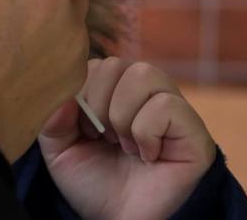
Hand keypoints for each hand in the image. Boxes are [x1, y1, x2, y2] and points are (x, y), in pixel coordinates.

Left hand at [39, 58, 216, 219]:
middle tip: (103, 138)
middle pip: (116, 64)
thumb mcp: (58, 148)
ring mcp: (174, 109)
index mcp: (115, 91)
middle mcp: (146, 93)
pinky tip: (147, 156)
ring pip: (144, 75)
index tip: (83, 130)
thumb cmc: (92, 183)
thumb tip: (64, 93)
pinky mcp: (195, 131)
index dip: (82, 94)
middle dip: (98, 104)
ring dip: (122, 115)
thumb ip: (52, 117)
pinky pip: (167, 105)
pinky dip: (146, 132)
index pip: (94, 63)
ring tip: (124, 146)